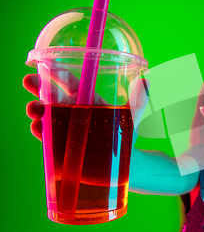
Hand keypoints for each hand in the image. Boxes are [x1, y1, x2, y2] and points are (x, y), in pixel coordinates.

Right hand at [23, 73, 148, 142]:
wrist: (126, 166)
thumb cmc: (127, 137)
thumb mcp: (132, 117)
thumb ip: (139, 99)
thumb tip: (146, 81)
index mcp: (88, 102)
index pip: (70, 83)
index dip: (57, 73)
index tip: (45, 65)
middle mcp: (74, 113)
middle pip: (52, 98)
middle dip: (38, 88)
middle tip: (28, 81)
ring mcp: (67, 131)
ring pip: (47, 117)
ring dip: (37, 111)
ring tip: (34, 109)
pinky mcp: (64, 149)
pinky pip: (48, 139)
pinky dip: (41, 133)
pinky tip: (38, 128)